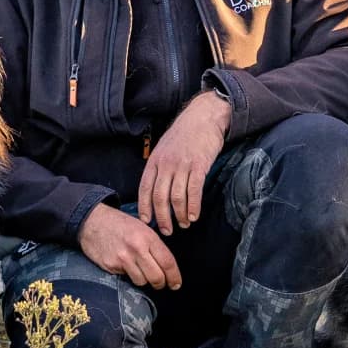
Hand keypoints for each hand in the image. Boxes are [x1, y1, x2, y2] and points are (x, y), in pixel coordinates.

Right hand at [79, 203, 182, 289]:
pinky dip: (129, 276)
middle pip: (157, 277)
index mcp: (148, 237)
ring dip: (145, 280)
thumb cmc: (120, 224)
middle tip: (162, 283)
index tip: (176, 284)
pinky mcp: (111, 266)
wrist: (92, 221)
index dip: (174, 277)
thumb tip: (167, 266)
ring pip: (142, 281)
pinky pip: (126, 278)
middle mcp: (137, 249)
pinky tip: (126, 267)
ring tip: (142, 272)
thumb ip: (154, 245)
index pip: (167, 262)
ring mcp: (123, 259)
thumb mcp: (142, 227)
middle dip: (161, 283)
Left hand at [138, 91, 230, 235]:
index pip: (145, 189)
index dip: (144, 207)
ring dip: (180, 215)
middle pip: (160, 197)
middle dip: (163, 217)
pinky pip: (194, 191)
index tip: (147, 221)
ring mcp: (182, 165)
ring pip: (177, 197)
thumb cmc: (184, 134)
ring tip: (184, 224)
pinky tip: (194, 216)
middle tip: (167, 230)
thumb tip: (155, 189)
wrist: (203, 117)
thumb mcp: (164, 148)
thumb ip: (159, 167)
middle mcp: (166, 164)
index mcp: (154, 161)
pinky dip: (193, 207)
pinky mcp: (199, 166)